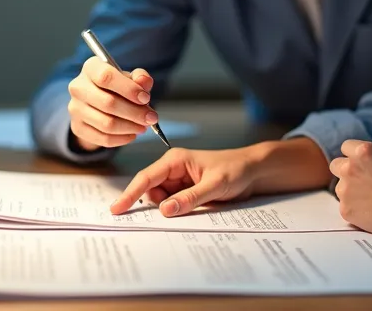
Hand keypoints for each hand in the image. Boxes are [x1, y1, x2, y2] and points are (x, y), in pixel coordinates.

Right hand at [67, 56, 156, 151]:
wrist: (97, 103)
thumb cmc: (117, 87)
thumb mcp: (130, 77)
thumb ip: (140, 78)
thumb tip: (144, 82)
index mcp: (91, 68)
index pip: (106, 77)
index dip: (128, 89)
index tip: (146, 98)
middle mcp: (78, 87)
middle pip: (108, 103)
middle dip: (135, 113)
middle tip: (152, 117)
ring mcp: (75, 109)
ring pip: (106, 124)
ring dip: (130, 127)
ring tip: (143, 126)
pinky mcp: (77, 128)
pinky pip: (103, 138)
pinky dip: (122, 139)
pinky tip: (132, 134)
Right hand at [110, 139, 335, 216]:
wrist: (254, 172)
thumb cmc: (236, 170)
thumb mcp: (215, 185)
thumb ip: (190, 198)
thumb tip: (165, 210)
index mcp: (175, 160)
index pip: (146, 178)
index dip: (130, 193)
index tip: (117, 209)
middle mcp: (173, 170)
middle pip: (151, 192)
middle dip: (156, 205)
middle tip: (176, 211)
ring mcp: (179, 182)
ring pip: (161, 201)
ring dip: (170, 209)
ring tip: (196, 205)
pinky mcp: (185, 193)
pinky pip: (173, 205)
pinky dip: (178, 211)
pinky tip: (193, 209)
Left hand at [329, 139, 371, 238]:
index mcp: (363, 151)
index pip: (346, 147)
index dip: (354, 154)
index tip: (360, 161)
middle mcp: (349, 168)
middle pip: (336, 165)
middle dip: (346, 170)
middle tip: (360, 179)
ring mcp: (345, 190)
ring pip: (341, 188)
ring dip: (352, 191)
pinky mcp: (345, 209)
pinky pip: (347, 206)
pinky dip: (356, 209)